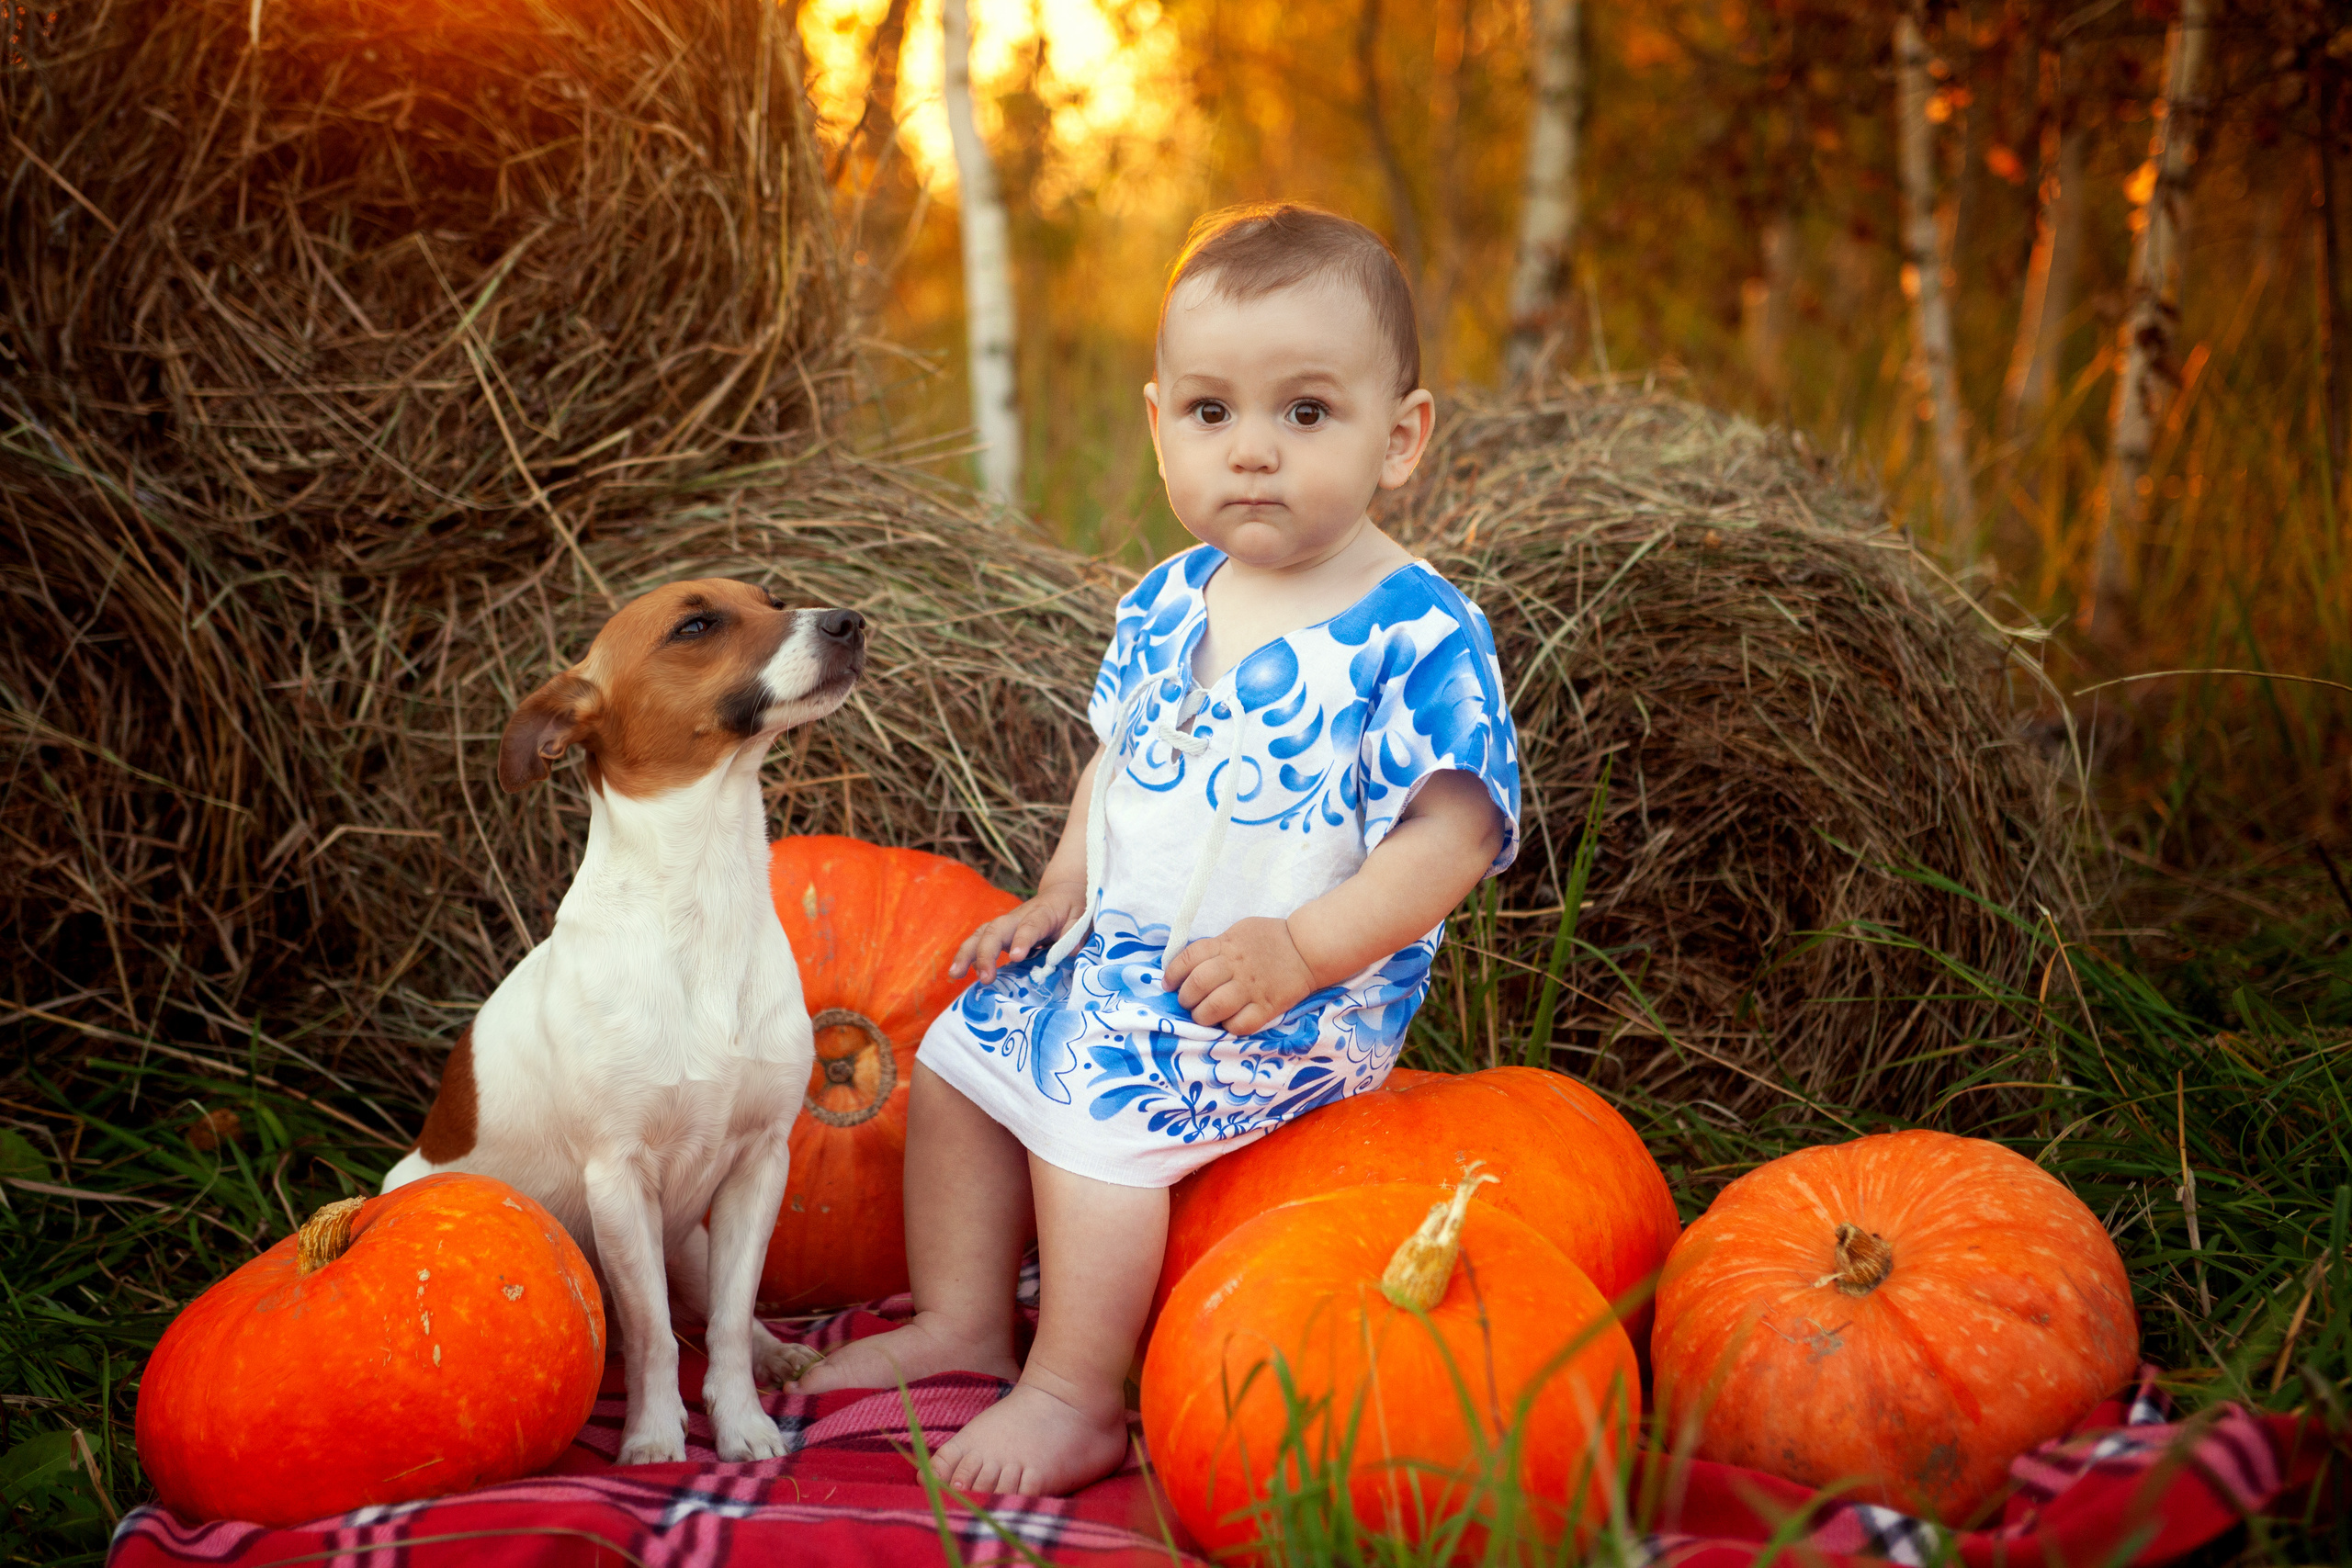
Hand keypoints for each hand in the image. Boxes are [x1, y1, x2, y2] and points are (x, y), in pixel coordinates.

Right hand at [950, 882, 1088, 982]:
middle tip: (985, 978)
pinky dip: (966, 956)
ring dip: (967, 954)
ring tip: (955, 974)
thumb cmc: (1073, 908)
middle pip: (996, 930)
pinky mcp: (999, 933)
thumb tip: (1069, 953)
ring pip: (981, 934)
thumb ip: (1076, 933)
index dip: (1022, 940)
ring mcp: (1006, 924)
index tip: (1015, 958)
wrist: (1061, 893)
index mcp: (1042, 914)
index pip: (1030, 926)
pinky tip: (957, 973)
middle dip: (986, 954)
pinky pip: (978, 941)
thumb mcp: (1082, 917)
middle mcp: (1018, 917)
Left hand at [1162, 917, 1318, 1034]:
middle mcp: (1236, 966)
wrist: (1307, 948)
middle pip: (1197, 984)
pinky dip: (1228, 1027)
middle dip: (1185, 998)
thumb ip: (1216, 946)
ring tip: (1203, 1015)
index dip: (1172, 974)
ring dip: (1201, 1016)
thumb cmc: (1269, 938)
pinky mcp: (1267, 1007)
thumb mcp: (1238, 931)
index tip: (1169, 984)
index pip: (1188, 958)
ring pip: (1214, 1008)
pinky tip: (1227, 1022)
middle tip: (1188, 1002)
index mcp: (1226, 944)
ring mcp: (1251, 988)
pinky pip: (1240, 1025)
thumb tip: (1189, 965)